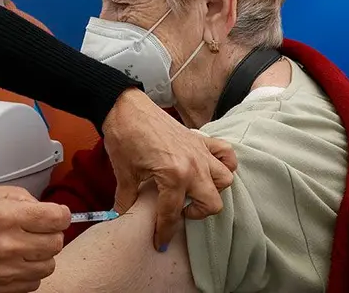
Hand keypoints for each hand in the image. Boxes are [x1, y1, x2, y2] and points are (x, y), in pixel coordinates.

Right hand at [0, 185, 70, 292]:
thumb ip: (17, 196)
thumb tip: (42, 207)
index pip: (56, 218)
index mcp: (4, 214)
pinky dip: (28, 273)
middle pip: (56, 243)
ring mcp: (4, 271)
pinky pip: (32, 284)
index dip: (59, 214)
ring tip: (23, 247)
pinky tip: (14, 262)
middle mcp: (7, 244)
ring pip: (48, 266)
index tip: (55, 214)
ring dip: (40, 255)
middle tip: (36, 229)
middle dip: (50, 233)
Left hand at [103, 88, 237, 250]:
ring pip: (225, 180)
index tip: (160, 242)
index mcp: (174, 176)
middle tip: (177, 211)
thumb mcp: (124, 172)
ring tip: (192, 191)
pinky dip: (224, 163)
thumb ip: (127, 198)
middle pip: (212, 203)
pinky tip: (209, 169)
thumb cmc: (123, 137)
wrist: (124, 107)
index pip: (173, 214)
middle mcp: (194, 165)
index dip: (165, 232)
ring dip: (211, 190)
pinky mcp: (200, 139)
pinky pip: (227, 153)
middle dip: (195, 213)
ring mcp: (200, 151)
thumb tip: (122, 216)